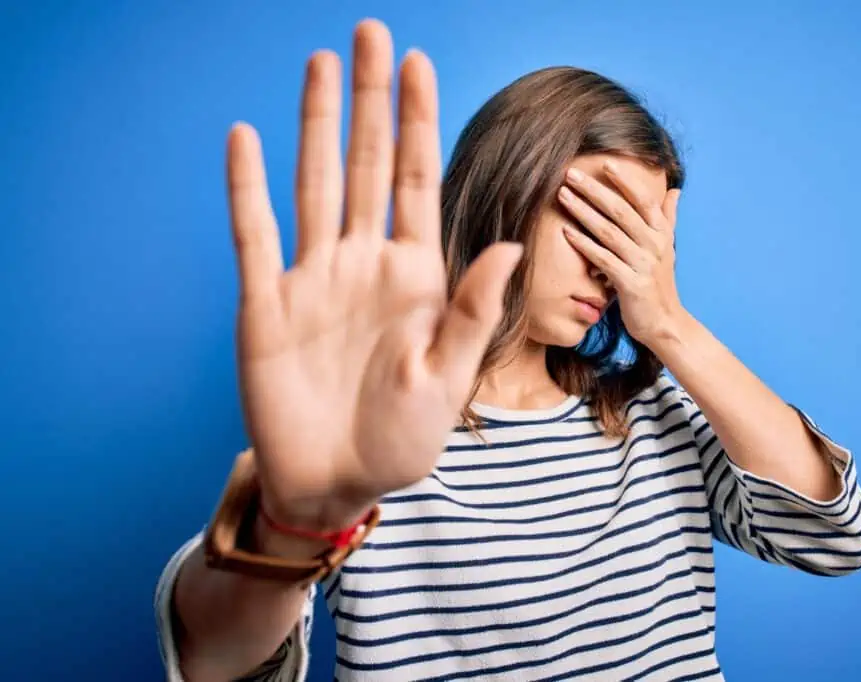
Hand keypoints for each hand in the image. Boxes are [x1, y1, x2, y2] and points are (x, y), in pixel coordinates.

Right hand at [227, 21, 521, 529]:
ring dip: (316, 124)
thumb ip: (473, 310)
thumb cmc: (402, 440)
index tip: (418, 64)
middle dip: (369, 100)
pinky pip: (253, 233)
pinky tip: (247, 137)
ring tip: (321, 64)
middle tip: (370, 32)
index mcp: (416, 277)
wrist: (337, 482)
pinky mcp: (265, 303)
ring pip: (314, 183)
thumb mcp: (449, 379)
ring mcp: (313, 278)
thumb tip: (511, 245)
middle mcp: (364, 264)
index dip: (416, 122)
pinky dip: (247, 187)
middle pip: (365, 163)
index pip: (415, 181)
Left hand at [557, 161, 682, 346]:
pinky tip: (566, 231)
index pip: (643, 200)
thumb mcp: (667, 248)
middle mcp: (654, 245)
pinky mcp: (631, 283)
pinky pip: (603, 259)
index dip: (624, 181)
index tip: (603, 163)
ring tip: (563, 195)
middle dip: (594, 190)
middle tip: (571, 173)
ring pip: (609, 231)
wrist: (665, 323)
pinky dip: (584, 244)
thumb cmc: (660, 284)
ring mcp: (643, 264)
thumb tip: (675, 190)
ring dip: (584, 211)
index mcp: (661, 233)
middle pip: (621, 211)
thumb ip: (668, 218)